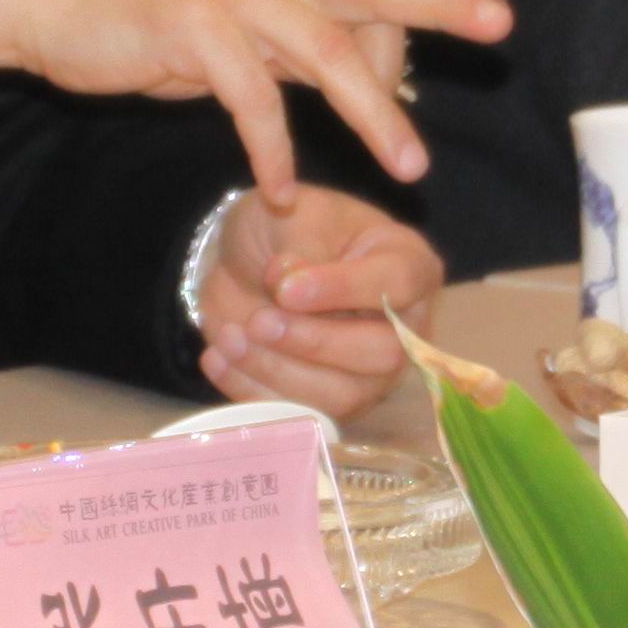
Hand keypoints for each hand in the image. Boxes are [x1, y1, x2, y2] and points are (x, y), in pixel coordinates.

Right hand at [0, 0, 512, 196]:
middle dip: (438, 2)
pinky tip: (284, 191)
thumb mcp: (221, 14)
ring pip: (324, 52)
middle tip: (498, 22)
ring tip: (408, 169)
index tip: (462, 42)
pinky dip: (275, 149)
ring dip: (373, 115)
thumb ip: (279, 38)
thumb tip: (336, 71)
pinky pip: (252, 98)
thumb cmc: (129, 9)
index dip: (414, 18)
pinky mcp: (190, 26)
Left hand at [192, 183, 446, 414]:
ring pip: (343, 395)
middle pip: (382, 353)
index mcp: (408, 264)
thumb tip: (289, 280)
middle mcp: (403, 326)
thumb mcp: (294, 213)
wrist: (254, 261)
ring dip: (279, 371)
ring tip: (230, 338)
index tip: (286, 288)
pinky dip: (254, 391)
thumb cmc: (290, 228)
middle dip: (313, 342)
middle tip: (259, 321)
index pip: (397, 283)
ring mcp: (372, 373)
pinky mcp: (333, 402)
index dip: (342, 290)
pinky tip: (219, 359)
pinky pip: (303, 414)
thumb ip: (300, 241)